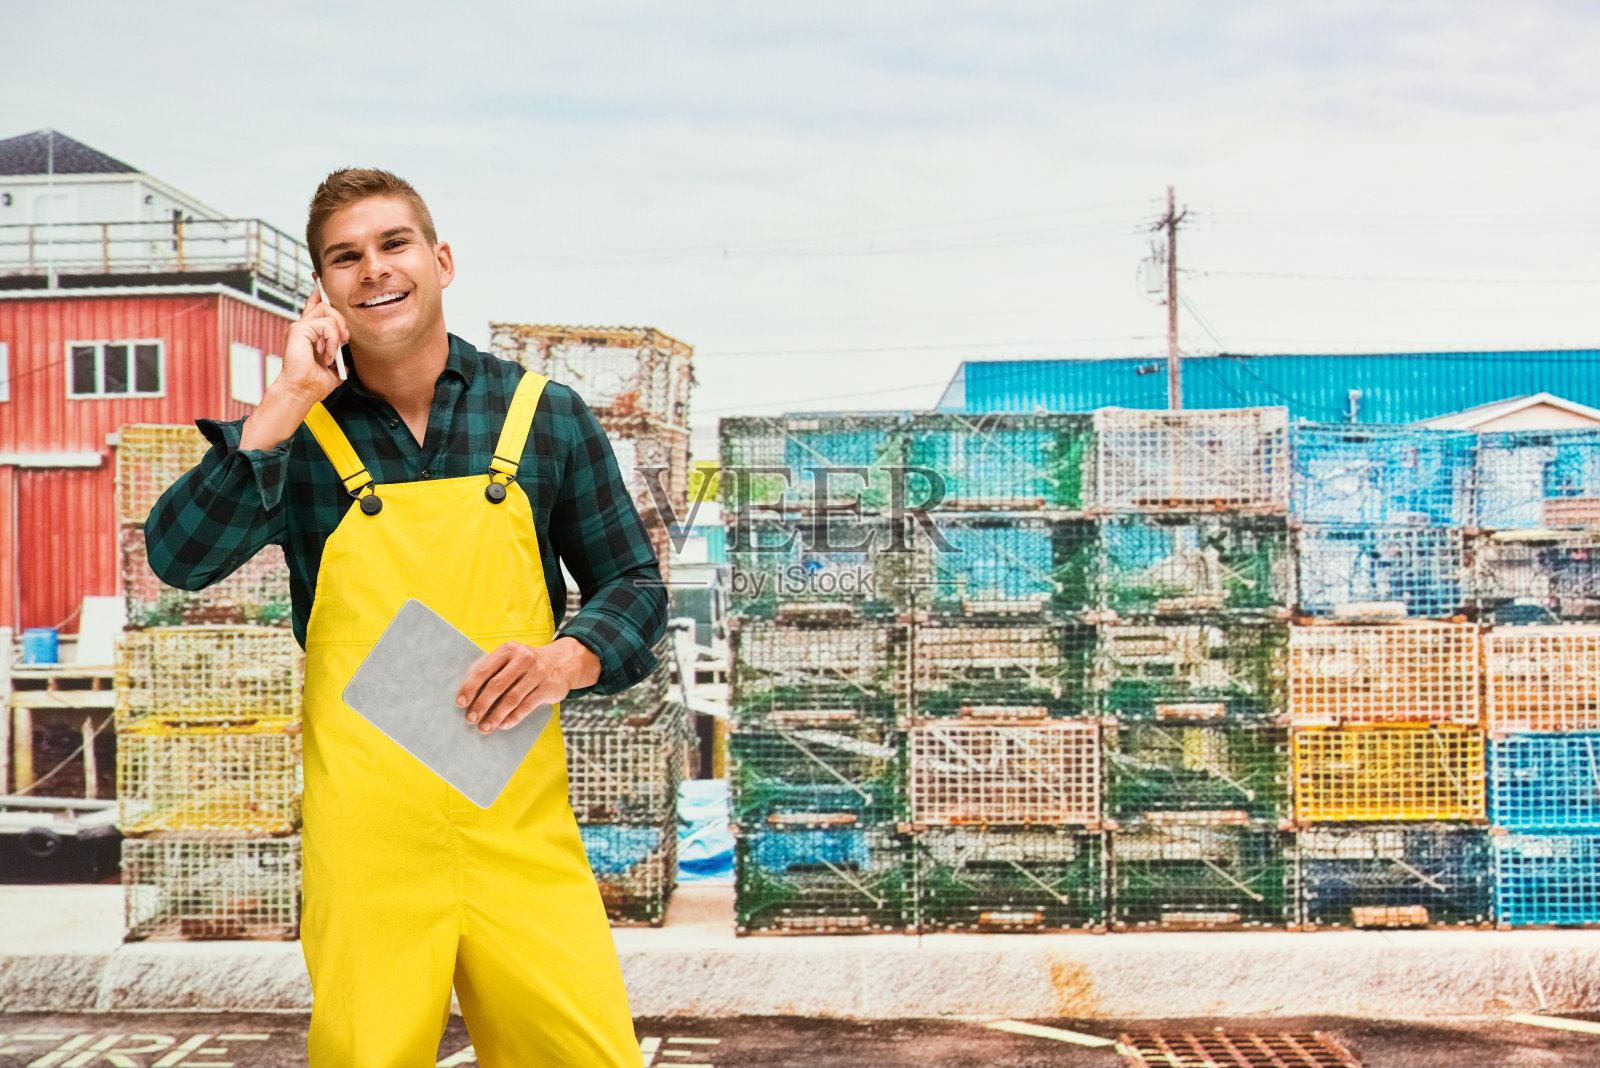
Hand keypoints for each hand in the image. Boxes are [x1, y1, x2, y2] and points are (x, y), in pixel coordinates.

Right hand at [238, 284, 350, 450]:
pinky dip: (332, 341)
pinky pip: (326, 325)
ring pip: (329, 311)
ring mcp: (299, 326)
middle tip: (342, 341)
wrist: (303, 391)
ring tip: (331, 353)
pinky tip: (326, 354)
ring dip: (338, 334)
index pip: (314, 306)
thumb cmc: (314, 384)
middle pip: (326, 304)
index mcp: (309, 333)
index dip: (318, 291)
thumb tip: (345, 365)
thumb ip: (338, 361)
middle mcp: (302, 326)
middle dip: (341, 322)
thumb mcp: (332, 370)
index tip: (317, 277)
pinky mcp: (298, 329)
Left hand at [455, 636, 601, 732]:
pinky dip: (513, 717)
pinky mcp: (548, 688)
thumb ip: (495, 670)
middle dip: (481, 704)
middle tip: (470, 718)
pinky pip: (526, 706)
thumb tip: (469, 695)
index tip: (461, 702)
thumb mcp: (513, 658)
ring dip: (495, 715)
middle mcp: (524, 659)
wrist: (564, 662)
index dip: (470, 687)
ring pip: (511, 699)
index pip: (484, 669)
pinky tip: (503, 725)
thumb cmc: (528, 664)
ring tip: (484, 727)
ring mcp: (538, 673)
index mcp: (509, 649)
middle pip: (496, 685)